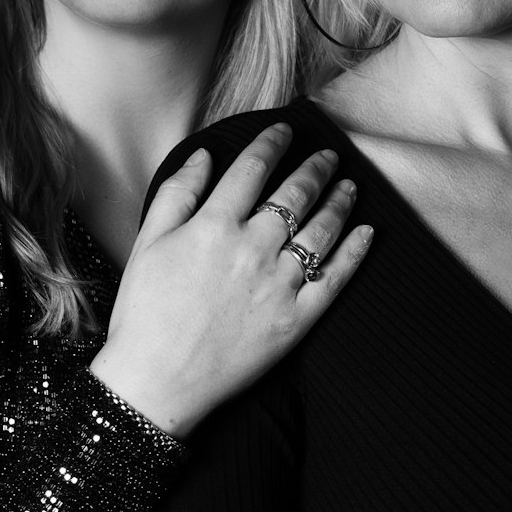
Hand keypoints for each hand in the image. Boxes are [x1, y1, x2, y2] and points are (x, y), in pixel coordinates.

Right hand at [89, 124, 371, 436]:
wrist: (157, 381)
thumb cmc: (144, 313)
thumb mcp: (148, 243)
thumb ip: (177, 193)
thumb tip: (203, 154)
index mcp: (213, 226)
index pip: (252, 169)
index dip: (271, 143)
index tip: (285, 130)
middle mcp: (252, 248)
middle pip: (295, 194)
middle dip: (315, 167)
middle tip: (328, 155)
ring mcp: (279, 284)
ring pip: (322, 230)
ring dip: (340, 201)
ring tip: (350, 186)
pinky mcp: (297, 318)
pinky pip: (335, 278)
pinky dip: (355, 252)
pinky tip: (367, 232)